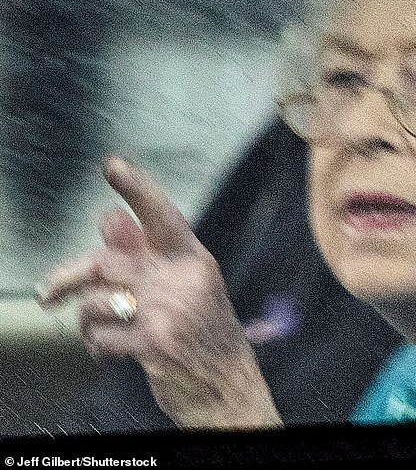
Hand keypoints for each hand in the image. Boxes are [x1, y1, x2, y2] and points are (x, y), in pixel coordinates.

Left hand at [38, 156, 281, 429]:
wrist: (229, 384)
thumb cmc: (205, 333)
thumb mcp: (185, 287)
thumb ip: (147, 253)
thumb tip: (110, 218)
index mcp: (193, 260)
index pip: (162, 215)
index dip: (137, 189)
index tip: (113, 166)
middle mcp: (185, 279)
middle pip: (109, 261)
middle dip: (70, 276)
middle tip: (50, 292)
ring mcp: (172, 311)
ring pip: (98, 299)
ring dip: (86, 318)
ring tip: (94, 328)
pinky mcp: (157, 343)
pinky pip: (102, 335)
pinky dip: (96, 344)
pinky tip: (107, 349)